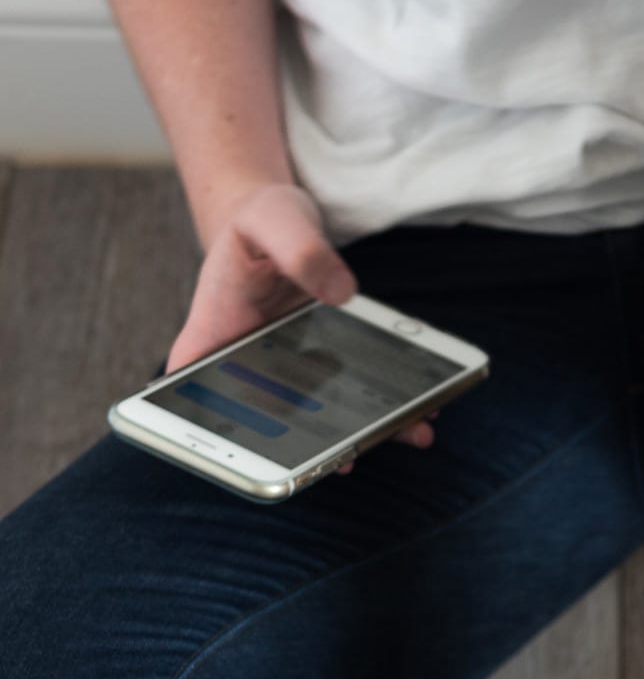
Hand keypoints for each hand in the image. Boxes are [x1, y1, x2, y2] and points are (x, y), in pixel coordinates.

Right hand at [165, 182, 437, 473]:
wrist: (282, 225)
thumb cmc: (263, 221)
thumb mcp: (275, 218)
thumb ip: (300, 249)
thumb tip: (340, 290)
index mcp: (212, 336)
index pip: (190, 391)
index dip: (208, 433)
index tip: (249, 454)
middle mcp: (243, 367)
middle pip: (263, 424)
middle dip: (307, 450)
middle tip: (348, 460)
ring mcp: (283, 377)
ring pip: (314, 422)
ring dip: (359, 436)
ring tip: (406, 435)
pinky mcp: (319, 374)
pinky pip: (345, 401)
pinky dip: (380, 411)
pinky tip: (418, 413)